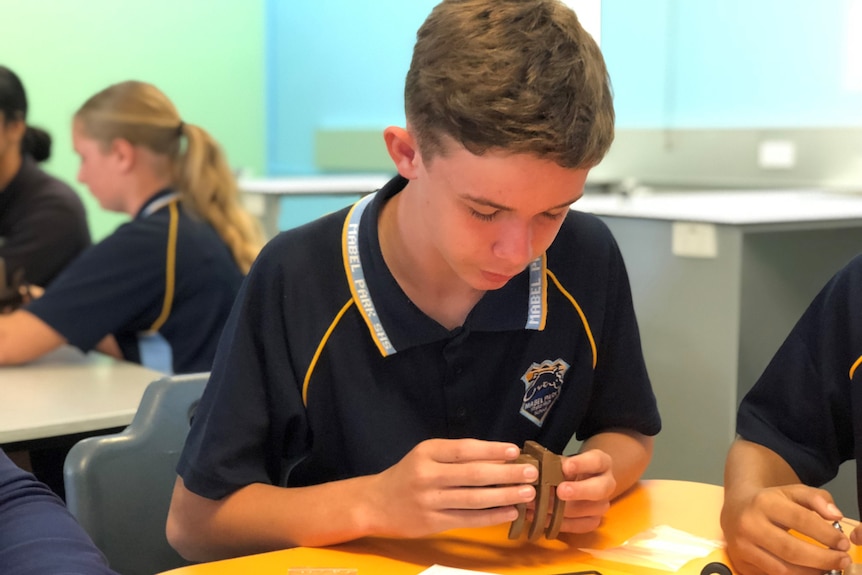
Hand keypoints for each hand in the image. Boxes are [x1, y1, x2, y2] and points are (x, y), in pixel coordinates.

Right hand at [365, 438, 538, 537]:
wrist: (375, 503)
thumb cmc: (408, 475)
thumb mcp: (426, 456)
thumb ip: (456, 457)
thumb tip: (499, 458)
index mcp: (427, 453)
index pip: (464, 449)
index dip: (491, 450)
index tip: (515, 451)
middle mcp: (427, 475)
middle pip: (473, 474)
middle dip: (506, 473)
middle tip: (531, 472)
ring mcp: (429, 501)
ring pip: (474, 499)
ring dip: (504, 495)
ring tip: (527, 492)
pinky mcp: (432, 523)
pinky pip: (467, 519)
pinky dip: (491, 516)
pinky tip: (509, 512)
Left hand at [546, 448, 614, 533]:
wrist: (578, 482)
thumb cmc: (568, 468)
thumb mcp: (563, 461)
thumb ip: (554, 465)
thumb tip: (537, 472)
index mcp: (602, 463)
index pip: (597, 461)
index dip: (582, 464)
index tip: (566, 467)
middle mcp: (607, 483)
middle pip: (599, 489)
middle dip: (579, 491)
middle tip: (561, 491)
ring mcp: (602, 504)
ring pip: (590, 510)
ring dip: (565, 510)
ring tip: (543, 506)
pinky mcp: (595, 520)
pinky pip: (581, 525)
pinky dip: (561, 523)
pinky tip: (544, 518)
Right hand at [721, 483, 850, 574]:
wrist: (734, 508)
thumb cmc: (769, 502)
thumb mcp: (791, 492)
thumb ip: (816, 499)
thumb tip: (835, 516)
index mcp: (763, 502)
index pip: (800, 520)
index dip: (826, 534)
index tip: (844, 543)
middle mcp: (748, 524)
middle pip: (791, 549)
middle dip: (823, 559)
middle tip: (842, 561)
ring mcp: (742, 546)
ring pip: (782, 569)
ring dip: (811, 573)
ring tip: (827, 569)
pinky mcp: (740, 563)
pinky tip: (807, 572)